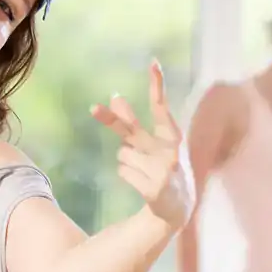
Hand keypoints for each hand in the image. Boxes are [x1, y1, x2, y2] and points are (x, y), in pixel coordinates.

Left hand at [93, 61, 191, 229]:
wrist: (177, 208)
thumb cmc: (163, 168)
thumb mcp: (151, 143)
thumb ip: (132, 123)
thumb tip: (114, 96)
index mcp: (171, 137)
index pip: (161, 108)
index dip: (156, 86)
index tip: (153, 64)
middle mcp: (169, 150)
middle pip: (131, 131)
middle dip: (112, 120)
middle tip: (93, 108)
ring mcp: (162, 170)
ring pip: (122, 155)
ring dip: (127, 162)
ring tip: (144, 171)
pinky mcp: (154, 189)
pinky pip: (123, 173)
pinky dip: (127, 176)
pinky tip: (143, 184)